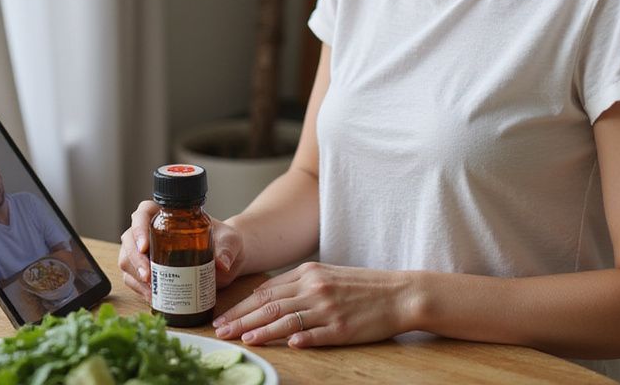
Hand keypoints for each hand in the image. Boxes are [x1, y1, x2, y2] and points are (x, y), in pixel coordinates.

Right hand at [117, 200, 248, 300]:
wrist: (226, 259)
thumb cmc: (225, 242)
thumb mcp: (230, 241)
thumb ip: (227, 249)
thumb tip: (222, 264)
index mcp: (167, 214)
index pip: (143, 212)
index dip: (138, 228)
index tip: (145, 246)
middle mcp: (152, 231)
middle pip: (129, 239)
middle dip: (134, 259)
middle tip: (148, 276)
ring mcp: (147, 251)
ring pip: (127, 260)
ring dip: (134, 275)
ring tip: (151, 290)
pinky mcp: (148, 271)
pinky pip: (133, 278)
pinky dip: (139, 289)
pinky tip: (152, 297)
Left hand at [212, 262, 417, 347]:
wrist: (400, 293)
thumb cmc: (363, 287)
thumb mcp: (328, 276)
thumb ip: (299, 286)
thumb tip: (269, 300)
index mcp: (309, 273)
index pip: (266, 290)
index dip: (241, 306)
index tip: (222, 317)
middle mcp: (314, 288)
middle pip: (269, 304)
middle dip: (241, 319)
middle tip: (219, 331)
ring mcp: (328, 308)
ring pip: (286, 319)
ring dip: (261, 331)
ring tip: (243, 339)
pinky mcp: (342, 327)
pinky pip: (316, 334)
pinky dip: (298, 339)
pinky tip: (285, 346)